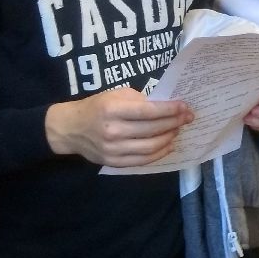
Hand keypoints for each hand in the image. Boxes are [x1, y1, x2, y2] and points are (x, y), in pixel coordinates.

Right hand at [46, 86, 193, 167]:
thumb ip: (140, 100)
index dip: (170, 110)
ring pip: (151, 147)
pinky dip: (160, 153)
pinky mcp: (114, 162)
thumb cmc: (97, 107)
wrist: (70, 128)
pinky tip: (168, 144)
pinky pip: (143, 160)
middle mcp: (113, 130)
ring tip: (178, 130)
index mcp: (113, 109)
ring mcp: (113, 149)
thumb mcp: (116, 95)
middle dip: (175, 123)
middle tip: (188, 118)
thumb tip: (167, 107)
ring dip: (170, 138)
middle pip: (153, 129)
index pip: (149, 111)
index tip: (185, 107)